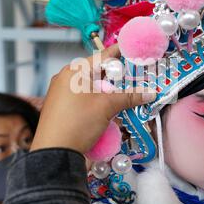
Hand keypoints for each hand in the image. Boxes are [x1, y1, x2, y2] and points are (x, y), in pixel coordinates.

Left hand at [30, 44, 156, 153]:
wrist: (54, 153)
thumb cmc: (76, 123)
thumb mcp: (106, 107)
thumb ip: (129, 97)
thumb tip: (149, 93)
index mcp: (73, 71)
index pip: (101, 56)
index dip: (119, 53)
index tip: (132, 50)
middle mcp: (66, 79)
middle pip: (98, 73)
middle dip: (117, 78)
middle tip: (135, 79)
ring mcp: (63, 95)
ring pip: (92, 88)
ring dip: (109, 93)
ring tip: (126, 98)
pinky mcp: (63, 109)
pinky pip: (85, 100)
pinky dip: (99, 103)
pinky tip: (111, 111)